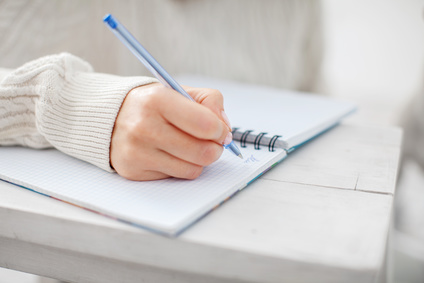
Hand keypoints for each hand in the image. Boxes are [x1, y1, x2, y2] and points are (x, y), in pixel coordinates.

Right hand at [110, 83, 231, 180]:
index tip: (220, 130)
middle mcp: (144, 126)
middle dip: (215, 149)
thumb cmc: (152, 104)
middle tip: (213, 143)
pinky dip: (182, 167)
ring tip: (192, 147)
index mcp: (157, 100)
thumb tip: (224, 128)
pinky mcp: (134, 171)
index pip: (205, 124)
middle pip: (202, 151)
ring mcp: (137, 152)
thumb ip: (209, 101)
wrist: (111, 117)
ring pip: (193, 169)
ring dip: (200, 160)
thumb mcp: (179, 90)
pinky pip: (176, 177)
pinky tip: (172, 154)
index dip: (221, 130)